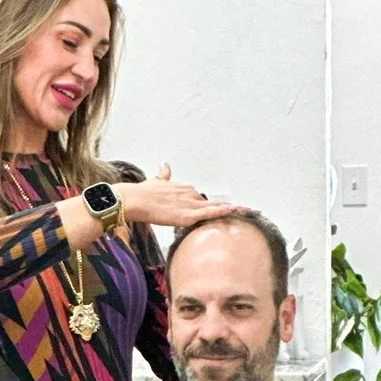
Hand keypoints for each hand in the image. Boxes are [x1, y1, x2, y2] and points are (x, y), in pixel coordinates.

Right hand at [115, 165, 238, 229]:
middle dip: (225, 207)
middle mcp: (189, 194)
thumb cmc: (141, 193)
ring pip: (214, 207)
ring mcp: (189, 204)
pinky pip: (209, 213)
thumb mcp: (155, 182)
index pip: (199, 198)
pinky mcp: (187, 215)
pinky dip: (222, 212)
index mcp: (182, 188)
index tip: (224, 206)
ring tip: (247, 210)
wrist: (133, 199)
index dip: (210, 204)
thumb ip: (162, 175)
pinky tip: (234, 211)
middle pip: (210, 203)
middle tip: (244, 209)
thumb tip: (165, 166)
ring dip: (230, 209)